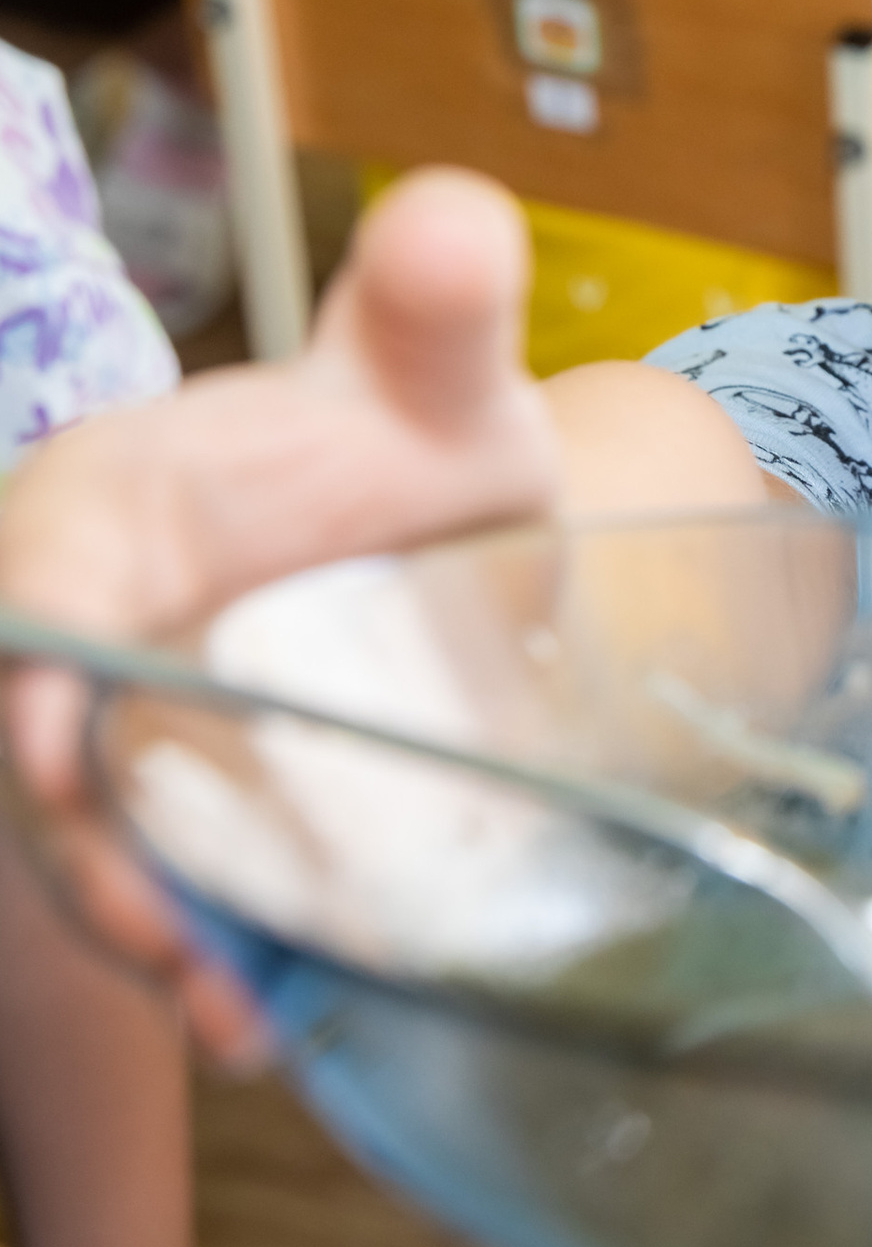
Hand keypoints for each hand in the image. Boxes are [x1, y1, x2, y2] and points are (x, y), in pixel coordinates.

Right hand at [0, 172, 557, 1058]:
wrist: (444, 517)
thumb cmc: (408, 425)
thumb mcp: (432, 367)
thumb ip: (436, 298)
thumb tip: (454, 221)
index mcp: (112, 510)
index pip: (36, 589)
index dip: (34, 671)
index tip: (60, 755)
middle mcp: (97, 633)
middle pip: (53, 756)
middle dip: (97, 856)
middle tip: (188, 952)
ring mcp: (142, 735)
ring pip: (108, 847)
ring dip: (161, 938)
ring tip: (246, 1026)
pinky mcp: (202, 810)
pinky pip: (180, 892)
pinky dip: (216, 961)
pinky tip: (279, 1025)